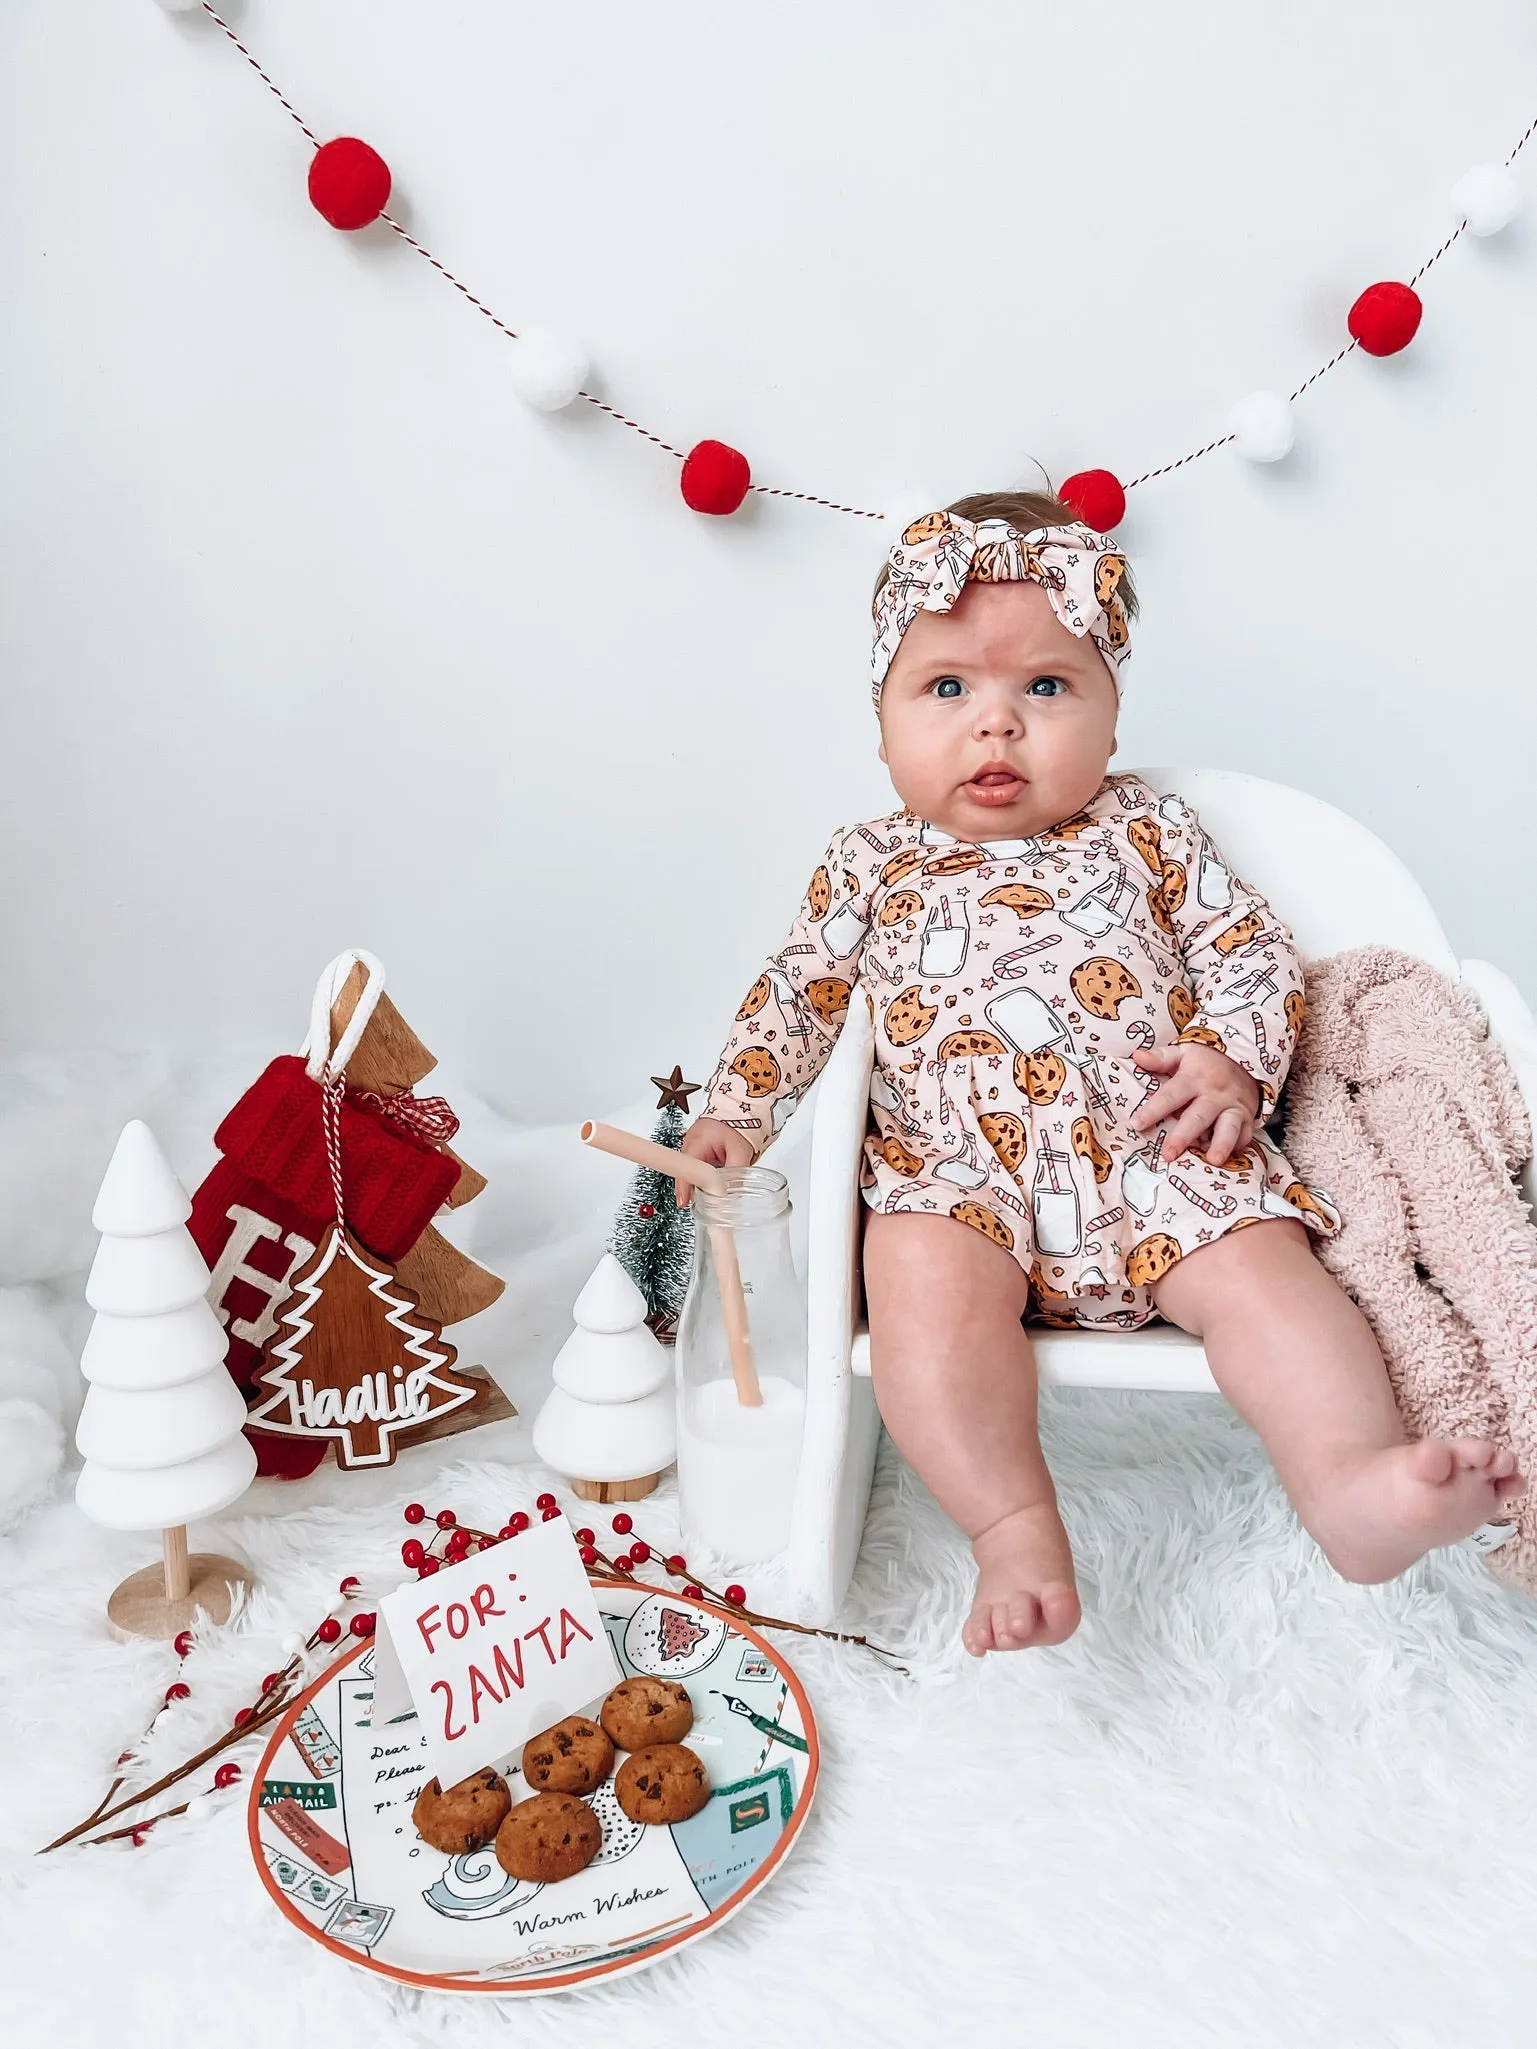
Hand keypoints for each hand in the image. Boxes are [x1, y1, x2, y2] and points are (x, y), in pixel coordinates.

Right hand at [673, 1116, 754, 1206]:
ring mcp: (692, 1149)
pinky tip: (718, 1178)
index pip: (685, 1169)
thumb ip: (736, 1173)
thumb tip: (731, 1193)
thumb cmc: (737, 1124)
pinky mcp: (698, 1152)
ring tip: (718, 1186)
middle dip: (698, 1189)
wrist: (736, 1111)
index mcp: (696, 1143)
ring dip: (705, 1182)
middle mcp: (690, 1146)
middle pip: (688, 1174)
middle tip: (710, 1201)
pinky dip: (708, 1176)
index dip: (684, 1188)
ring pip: (695, 1173)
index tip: (683, 1202)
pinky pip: (699, 1169)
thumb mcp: (740, 1150)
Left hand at [1129, 1043, 1259, 1166]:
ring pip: (1227, 1128)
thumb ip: (1161, 1058)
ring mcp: (1233, 1107)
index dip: (1153, 1110)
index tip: (1136, 1124)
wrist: (1245, 1060)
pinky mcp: (1246, 1118)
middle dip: (1183, 1137)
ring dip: (1220, 1145)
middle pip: (1198, 1118)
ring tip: (1212, 1161)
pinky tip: (1225, 1160)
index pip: (1170, 1095)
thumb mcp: (1184, 1052)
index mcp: (1194, 1079)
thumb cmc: (1207, 1062)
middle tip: (1168, 1155)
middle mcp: (1214, 1095)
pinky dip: (1236, 1148)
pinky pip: (1244, 1135)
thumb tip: (1138, 1056)